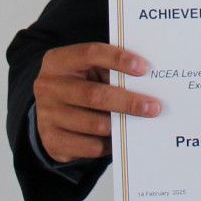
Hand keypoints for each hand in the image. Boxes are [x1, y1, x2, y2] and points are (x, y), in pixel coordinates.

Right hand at [32, 42, 160, 163]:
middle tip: (153, 107)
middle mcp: (48, 87)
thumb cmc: (78, 85)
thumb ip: (109, 71)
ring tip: (141, 122)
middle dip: (128, 102)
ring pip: (95, 124)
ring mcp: (47, 115)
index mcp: (57, 61)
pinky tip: (119, 137)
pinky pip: (90, 147)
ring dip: (121, 124)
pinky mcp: (52, 141)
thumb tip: (146, 82)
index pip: (90, 54)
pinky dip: (110, 143)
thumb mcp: (87, 71)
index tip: (143, 68)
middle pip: (94, 95)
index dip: (118, 59)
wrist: (48, 112)